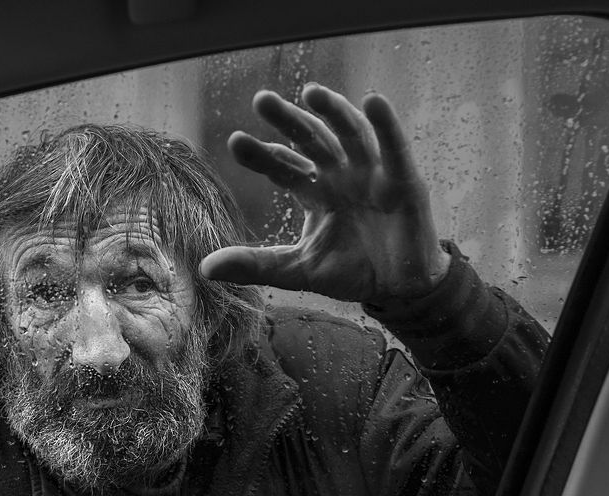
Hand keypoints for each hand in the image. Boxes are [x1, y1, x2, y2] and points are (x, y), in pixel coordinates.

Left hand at [201, 84, 449, 307]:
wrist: (399, 290)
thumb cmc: (352, 272)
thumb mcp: (298, 270)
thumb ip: (256, 264)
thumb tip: (204, 268)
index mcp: (315, 192)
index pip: (283, 166)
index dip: (261, 155)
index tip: (236, 141)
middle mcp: (341, 176)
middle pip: (312, 139)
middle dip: (288, 120)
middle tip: (262, 100)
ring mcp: (372, 175)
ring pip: (351, 135)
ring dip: (333, 112)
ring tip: (311, 93)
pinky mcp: (404, 182)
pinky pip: (395, 148)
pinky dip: (386, 124)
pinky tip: (373, 100)